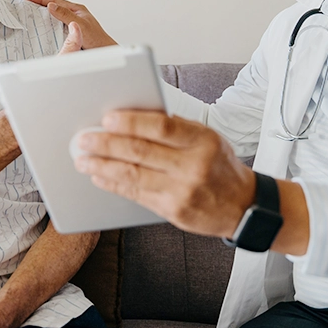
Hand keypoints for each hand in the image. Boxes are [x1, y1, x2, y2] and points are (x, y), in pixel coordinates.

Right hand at [27, 0, 115, 48]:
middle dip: (40, 5)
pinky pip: (56, 26)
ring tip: (31, 15)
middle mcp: (74, 15)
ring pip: (55, 16)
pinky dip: (48, 25)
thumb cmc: (96, 39)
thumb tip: (51, 5)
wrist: (103, 52)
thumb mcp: (79, 25)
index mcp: (77, 9)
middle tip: (27, 5)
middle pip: (54, 7)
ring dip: (44, 15)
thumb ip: (65, 15)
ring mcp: (72, 23)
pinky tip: (43, 29)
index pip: (56, 1)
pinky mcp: (70, 32)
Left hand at [71, 110, 254, 239]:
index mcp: (203, 141)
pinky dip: (113, 183)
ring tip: (83, 158)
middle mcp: (193, 166)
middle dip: (106, 144)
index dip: (132, 122)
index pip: (162, 127)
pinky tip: (99, 176)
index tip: (107, 118)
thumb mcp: (208, 139)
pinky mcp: (173, 211)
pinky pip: (136, 195)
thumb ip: (176, 128)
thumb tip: (133, 116)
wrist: (244, 206)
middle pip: (141, 151)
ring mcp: (183, 191)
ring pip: (133, 175)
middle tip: (83, 139)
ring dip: (102, 166)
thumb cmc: (220, 166)